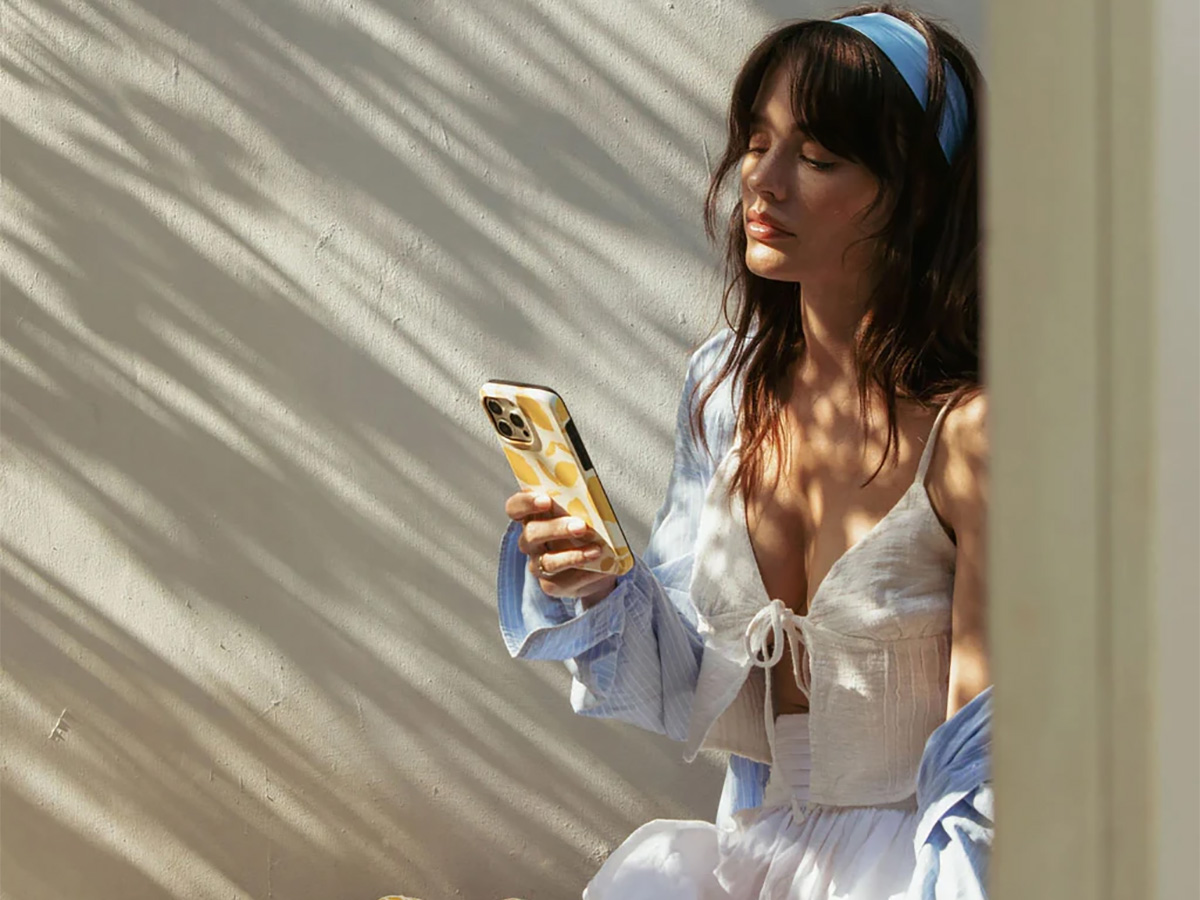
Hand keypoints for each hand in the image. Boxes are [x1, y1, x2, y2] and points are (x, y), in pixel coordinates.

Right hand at [504, 490, 618, 605]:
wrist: (595, 564)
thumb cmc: (584, 530)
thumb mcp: (580, 515)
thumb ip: (578, 507)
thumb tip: (593, 503)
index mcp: (531, 517)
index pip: (515, 507)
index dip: (526, 502)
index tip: (546, 500)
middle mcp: (529, 541)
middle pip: (532, 534)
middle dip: (557, 529)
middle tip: (581, 526)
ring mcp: (537, 565)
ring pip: (548, 561)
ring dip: (573, 556)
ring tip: (596, 550)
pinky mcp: (550, 585)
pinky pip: (565, 581)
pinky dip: (586, 573)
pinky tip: (602, 569)